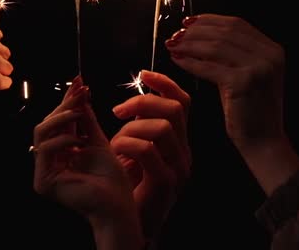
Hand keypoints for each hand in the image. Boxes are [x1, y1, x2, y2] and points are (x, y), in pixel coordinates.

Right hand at [33, 77, 143, 249]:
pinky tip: (79, 140)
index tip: (80, 81)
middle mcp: (49, 161)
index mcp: (61, 152)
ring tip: (79, 113)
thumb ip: (86, 118)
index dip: (67, 100)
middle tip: (80, 92)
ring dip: (61, 118)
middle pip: (46, 124)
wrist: (118, 203)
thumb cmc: (112, 178)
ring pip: (41, 133)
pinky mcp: (43, 182)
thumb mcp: (98, 139)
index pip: (58, 121)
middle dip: (64, 105)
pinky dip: (62, 140)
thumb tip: (80, 90)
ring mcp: (43, 172)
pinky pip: (45, 150)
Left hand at [111, 70, 190, 238]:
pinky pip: (149, 151)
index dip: (165, 82)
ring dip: (132, 128)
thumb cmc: (129, 187)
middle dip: (143, 101)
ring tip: (115, 142)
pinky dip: (127, 145)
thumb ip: (132, 126)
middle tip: (118, 112)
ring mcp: (178, 168)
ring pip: (163, 127)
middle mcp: (184, 152)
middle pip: (175, 108)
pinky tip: (114, 151)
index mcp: (179, 141)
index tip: (143, 74)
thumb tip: (119, 102)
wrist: (132, 224)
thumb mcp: (131, 149)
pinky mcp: (166, 183)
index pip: (183, 101)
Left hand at [167, 14, 298, 195]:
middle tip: (175, 35)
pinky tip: (177, 61)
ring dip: (190, 44)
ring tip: (172, 46)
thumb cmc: (251, 110)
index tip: (188, 22)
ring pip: (215, 47)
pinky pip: (209, 67)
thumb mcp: (249, 74)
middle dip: (196, 31)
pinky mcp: (244, 82)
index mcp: (272, 49)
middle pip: (225, 32)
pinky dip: (190, 62)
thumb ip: (235, 53)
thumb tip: (201, 33)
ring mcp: (259, 68)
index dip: (210, 20)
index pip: (237, 24)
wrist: (264, 142)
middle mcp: (270, 55)